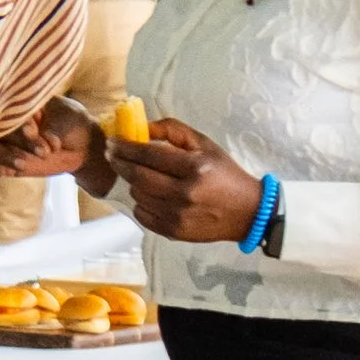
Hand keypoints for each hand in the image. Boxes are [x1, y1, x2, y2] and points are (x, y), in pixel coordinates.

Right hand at [0, 95, 105, 187]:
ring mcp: (8, 144)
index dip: (16, 122)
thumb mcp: (67, 119)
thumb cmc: (73, 123)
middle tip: (43, 152)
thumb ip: (53, 127)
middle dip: (18, 142)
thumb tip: (43, 138)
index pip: (9, 110)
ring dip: (4, 157)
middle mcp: (9, 124)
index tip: (31, 131)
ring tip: (22, 164)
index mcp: (21, 105)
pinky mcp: (9, 164)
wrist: (82, 146)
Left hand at [117, 117, 264, 243]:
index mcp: (194, 168)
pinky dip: (140, 203)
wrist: (247, 211)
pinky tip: (148, 195)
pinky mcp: (174, 232)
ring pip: (138, 195)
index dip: (125, 147)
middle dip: (119, 163)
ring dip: (133, 182)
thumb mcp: (205, 145)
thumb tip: (142, 127)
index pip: (148, 155)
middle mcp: (185, 193)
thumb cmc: (224, 173)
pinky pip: (143, 215)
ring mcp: (178, 215)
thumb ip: (173, 130)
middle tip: (112, 154)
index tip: (113, 142)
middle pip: (138, 176)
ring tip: (138, 175)